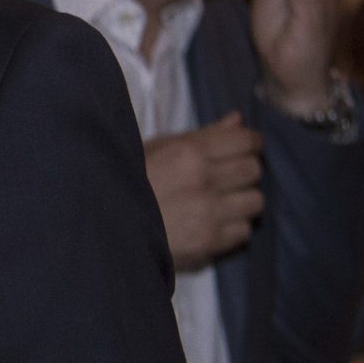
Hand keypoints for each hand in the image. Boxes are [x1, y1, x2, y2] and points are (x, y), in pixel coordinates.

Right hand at [144, 114, 264, 268]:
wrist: (107, 228)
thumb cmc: (129, 183)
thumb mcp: (156, 149)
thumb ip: (200, 135)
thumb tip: (237, 120)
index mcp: (188, 151)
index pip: (245, 140)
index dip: (250, 143)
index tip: (245, 149)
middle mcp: (203, 179)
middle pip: (253, 170)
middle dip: (245, 173)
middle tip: (228, 179)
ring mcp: (208, 212)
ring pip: (255, 201)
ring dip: (242, 202)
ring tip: (222, 204)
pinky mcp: (208, 242)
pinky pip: (243, 232)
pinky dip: (232, 229)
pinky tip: (213, 225)